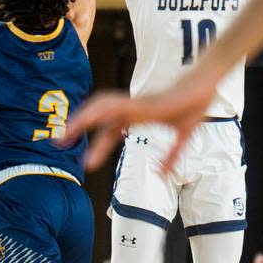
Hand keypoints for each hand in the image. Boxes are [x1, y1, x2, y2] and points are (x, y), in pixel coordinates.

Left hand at [64, 68, 218, 171]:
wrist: (205, 88)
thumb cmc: (193, 106)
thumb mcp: (183, 137)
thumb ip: (172, 155)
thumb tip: (164, 174)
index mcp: (138, 116)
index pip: (111, 131)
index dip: (96, 145)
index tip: (85, 163)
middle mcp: (132, 108)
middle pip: (98, 116)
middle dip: (77, 128)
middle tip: (57, 144)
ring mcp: (135, 104)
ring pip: (101, 108)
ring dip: (81, 119)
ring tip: (64, 135)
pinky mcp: (142, 104)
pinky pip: (115, 106)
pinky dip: (99, 112)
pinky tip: (86, 120)